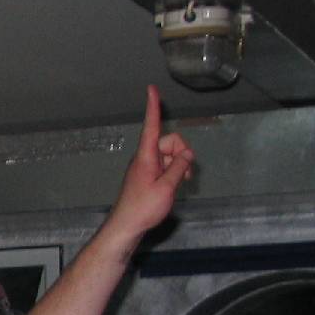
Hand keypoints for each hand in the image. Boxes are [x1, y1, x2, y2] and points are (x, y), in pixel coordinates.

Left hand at [106, 86, 194, 245]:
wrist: (127, 226)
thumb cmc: (143, 208)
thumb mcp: (167, 186)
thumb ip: (179, 167)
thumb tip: (187, 153)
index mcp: (145, 156)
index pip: (151, 125)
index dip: (153, 107)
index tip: (151, 89)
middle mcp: (144, 158)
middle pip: (169, 141)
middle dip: (182, 152)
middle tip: (185, 174)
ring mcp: (145, 167)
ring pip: (170, 155)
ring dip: (180, 164)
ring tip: (181, 182)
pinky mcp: (147, 176)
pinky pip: (166, 166)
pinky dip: (174, 171)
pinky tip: (176, 185)